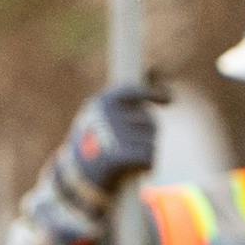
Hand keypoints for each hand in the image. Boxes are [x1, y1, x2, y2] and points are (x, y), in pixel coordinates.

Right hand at [65, 74, 166, 191]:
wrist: (75, 178)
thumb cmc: (94, 141)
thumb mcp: (105, 112)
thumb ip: (130, 94)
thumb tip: (155, 67)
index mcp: (103, 102)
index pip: (136, 91)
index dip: (154, 94)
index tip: (169, 99)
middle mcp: (110, 115)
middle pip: (150, 122)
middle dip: (144, 134)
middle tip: (123, 146)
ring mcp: (116, 135)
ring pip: (151, 141)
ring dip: (143, 151)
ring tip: (123, 158)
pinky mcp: (122, 156)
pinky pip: (150, 157)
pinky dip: (145, 166)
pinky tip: (129, 170)